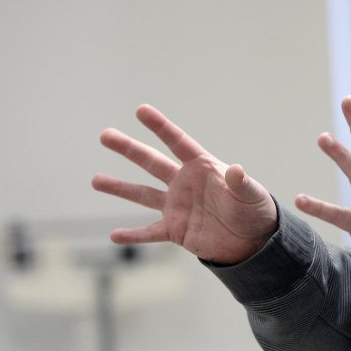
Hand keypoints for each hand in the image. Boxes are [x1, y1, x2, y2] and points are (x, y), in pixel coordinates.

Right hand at [92, 104, 276, 264]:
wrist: (254, 240)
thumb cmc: (255, 210)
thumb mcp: (250, 195)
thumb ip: (240, 183)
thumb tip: (236, 169)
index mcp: (202, 167)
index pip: (178, 142)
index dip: (160, 126)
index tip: (141, 110)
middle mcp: (184, 183)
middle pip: (151, 162)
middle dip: (129, 149)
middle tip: (105, 135)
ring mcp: (177, 206)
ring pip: (142, 194)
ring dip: (119, 188)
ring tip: (95, 180)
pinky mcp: (176, 230)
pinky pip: (150, 232)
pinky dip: (133, 235)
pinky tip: (114, 236)